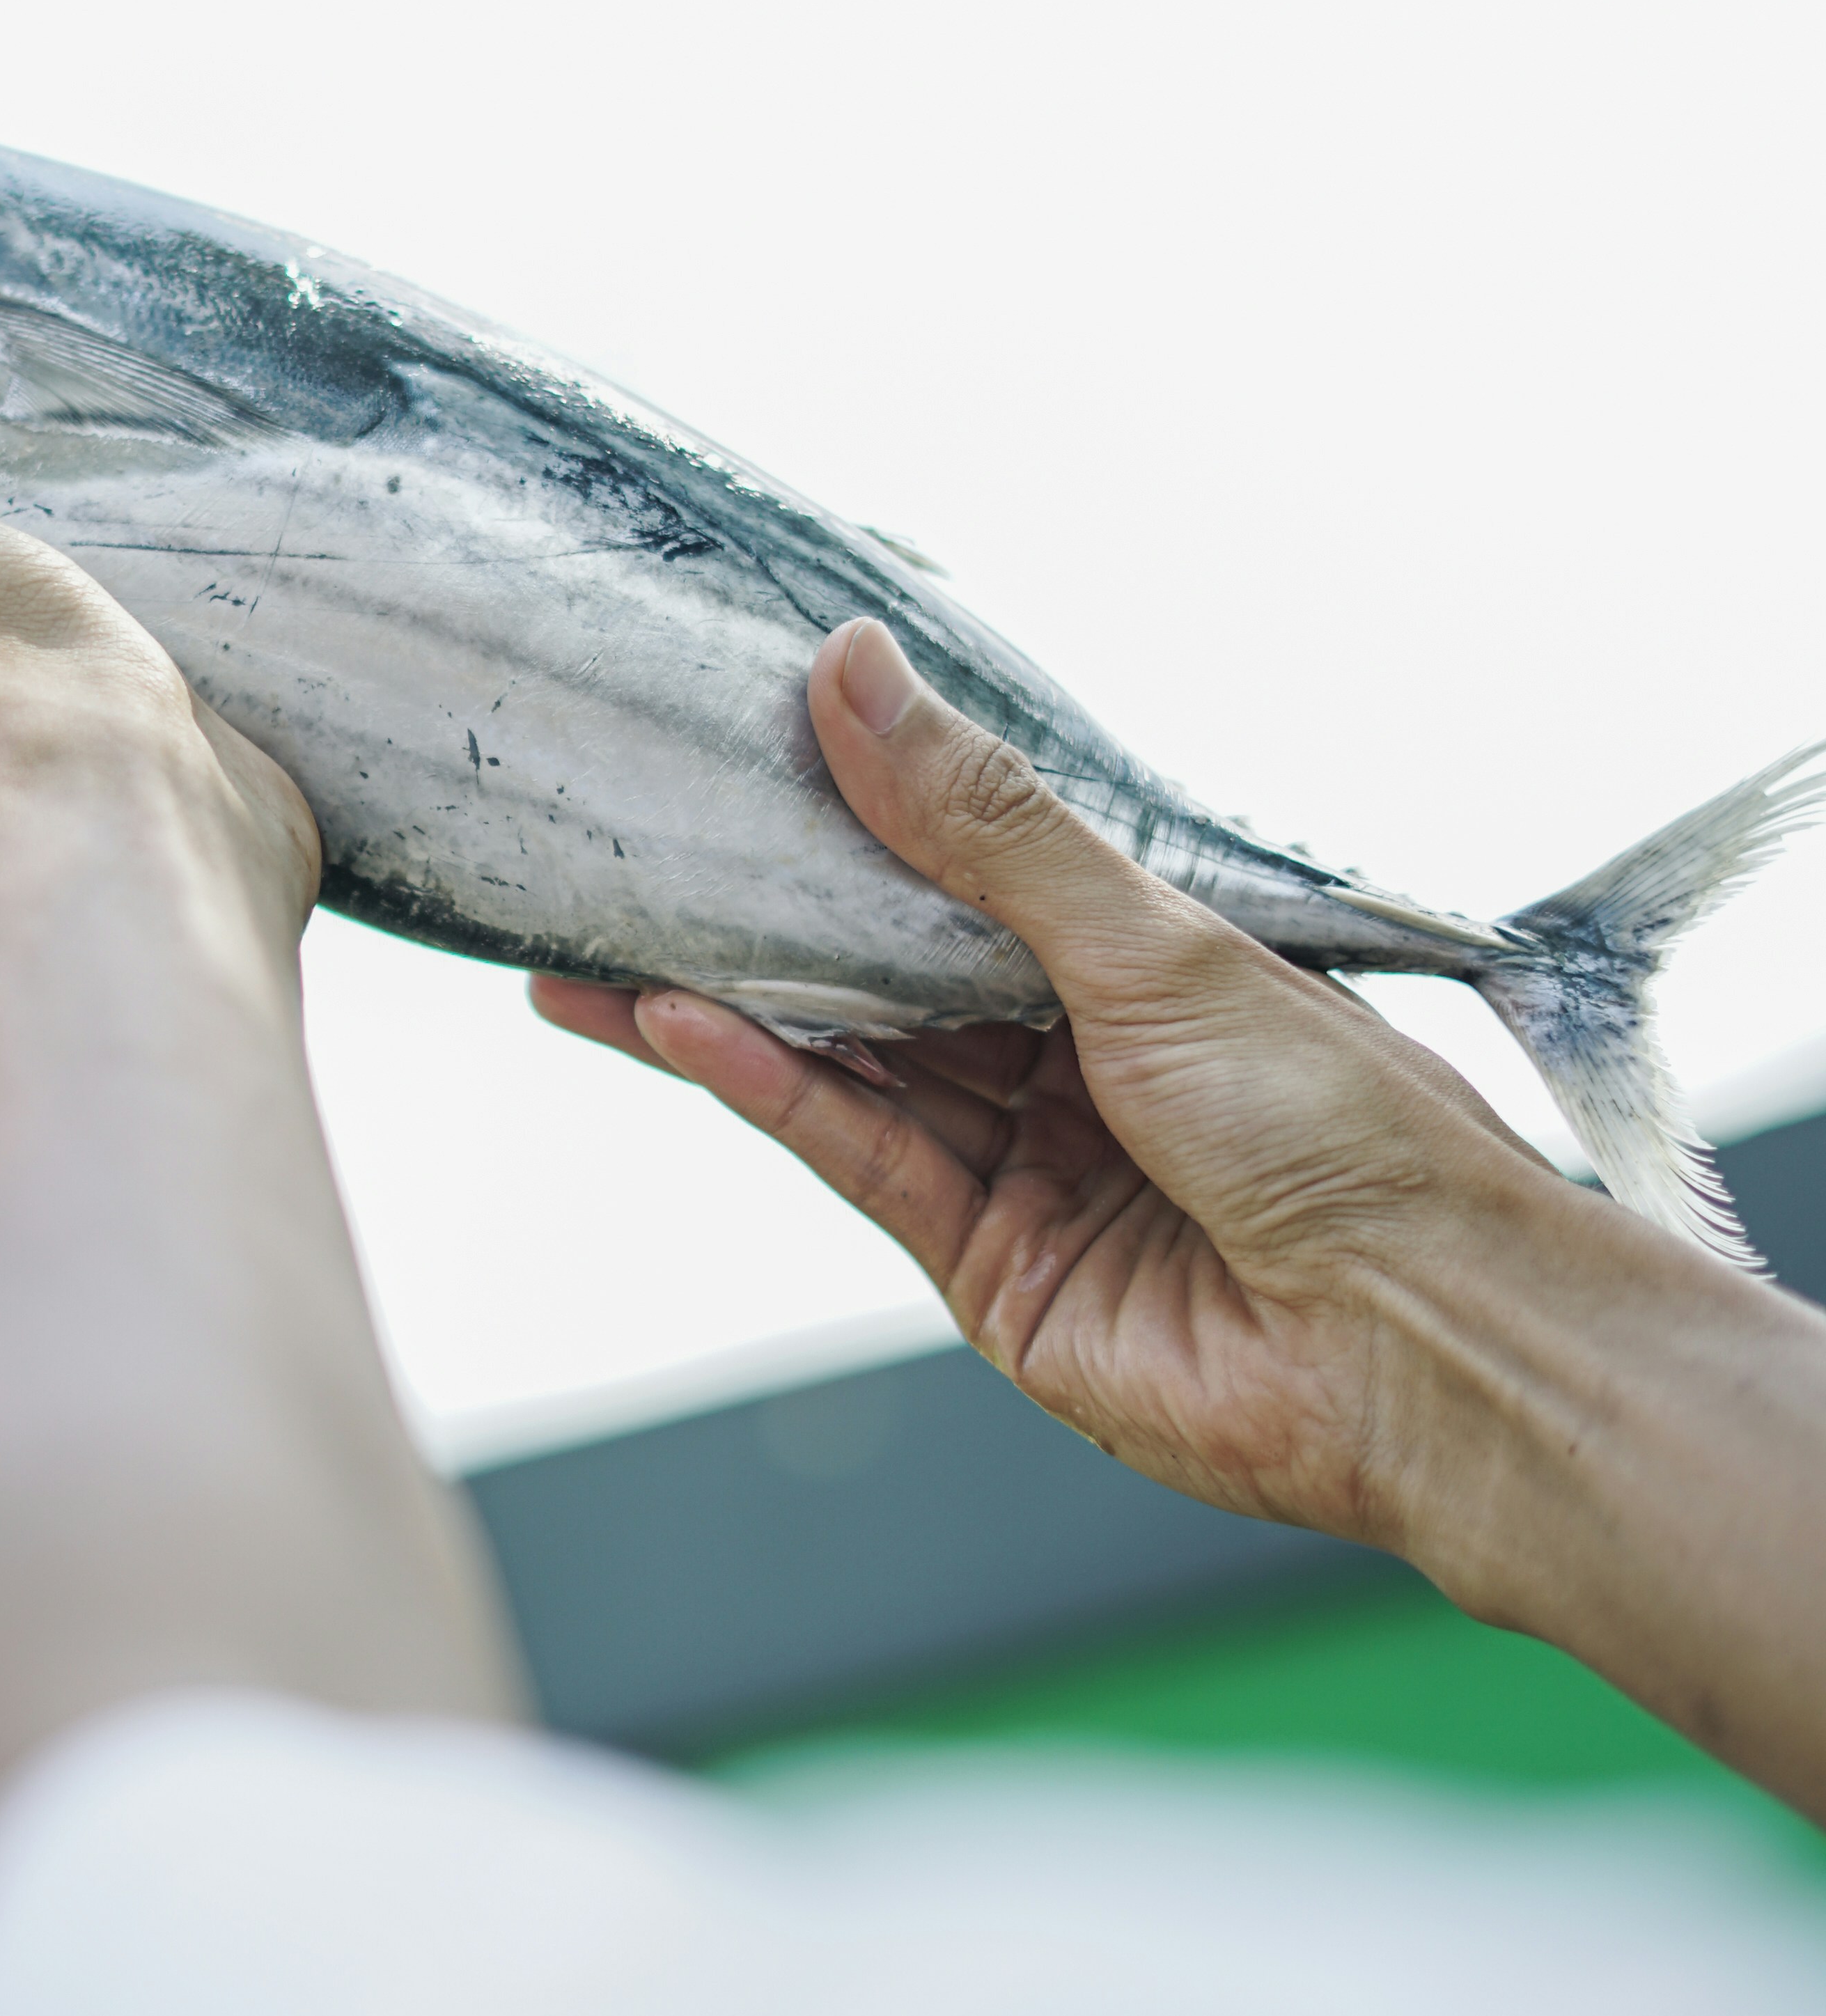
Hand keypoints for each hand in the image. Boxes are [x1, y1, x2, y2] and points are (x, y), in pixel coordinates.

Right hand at [533, 616, 1570, 1554]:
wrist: (1418, 1341)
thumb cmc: (1342, 1128)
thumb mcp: (1152, 941)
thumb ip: (984, 826)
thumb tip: (858, 673)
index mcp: (1147, 970)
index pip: (966, 879)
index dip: (854, 821)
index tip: (739, 755)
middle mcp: (1083, 1067)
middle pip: (890, 979)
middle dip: (764, 922)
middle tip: (629, 853)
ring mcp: (1034, 1174)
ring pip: (852, 1070)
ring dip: (729, 1011)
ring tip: (597, 948)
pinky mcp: (992, 1275)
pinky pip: (859, 1159)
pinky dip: (769, 1091)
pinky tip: (678, 1027)